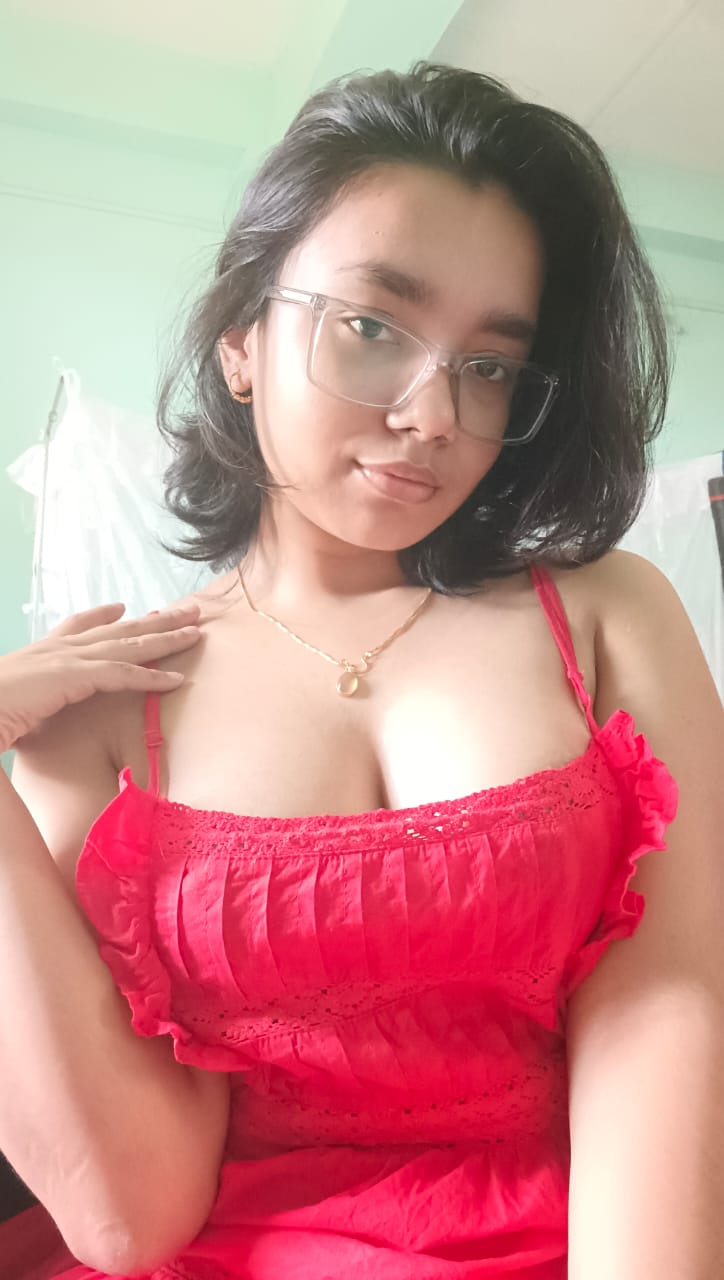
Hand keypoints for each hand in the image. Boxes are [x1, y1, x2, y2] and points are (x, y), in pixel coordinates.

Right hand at [0, 602, 202, 753]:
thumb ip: (28, 703)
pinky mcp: (73, 676)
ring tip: (196, 633)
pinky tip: (176, 679)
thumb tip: (26, 716)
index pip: (77, 627)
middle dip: (155, 619)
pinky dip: (151, 676)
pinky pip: (122, 674)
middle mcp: (57, 649)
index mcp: (41, 653)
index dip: (103, 616)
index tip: (123, 608)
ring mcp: (66, 659)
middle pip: (117, 629)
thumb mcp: (12, 704)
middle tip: (188, 610)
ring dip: (165, 639)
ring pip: (127, 645)